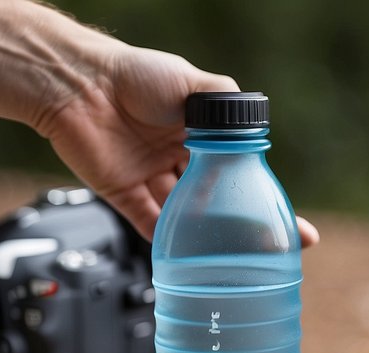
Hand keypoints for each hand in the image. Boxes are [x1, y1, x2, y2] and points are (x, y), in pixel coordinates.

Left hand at [36, 45, 319, 246]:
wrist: (78, 83)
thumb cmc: (134, 75)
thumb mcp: (192, 83)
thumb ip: (223, 103)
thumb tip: (248, 128)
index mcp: (196, 133)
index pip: (234, 171)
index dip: (259, 196)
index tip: (290, 224)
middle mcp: (174, 156)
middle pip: (211, 200)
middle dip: (237, 227)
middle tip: (266, 251)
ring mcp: (148, 176)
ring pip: (181, 216)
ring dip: (201, 238)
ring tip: (227, 259)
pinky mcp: (120, 191)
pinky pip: (144, 224)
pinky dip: (162, 243)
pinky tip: (184, 261)